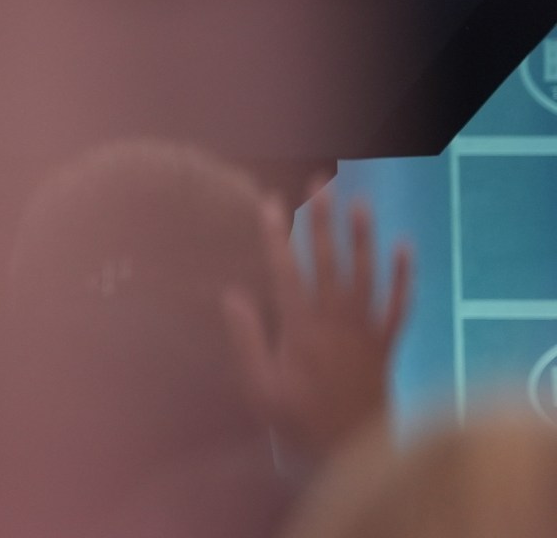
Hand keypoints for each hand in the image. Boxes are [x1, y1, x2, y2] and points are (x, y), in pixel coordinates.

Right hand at [223, 186, 411, 459]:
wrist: (353, 453)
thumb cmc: (299, 421)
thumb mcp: (259, 387)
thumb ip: (246, 339)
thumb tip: (231, 293)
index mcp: (300, 329)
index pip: (286, 271)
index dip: (277, 235)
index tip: (270, 201)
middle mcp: (335, 322)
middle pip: (328, 262)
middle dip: (322, 221)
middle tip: (320, 183)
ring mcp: (365, 332)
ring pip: (365, 275)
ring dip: (362, 237)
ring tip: (359, 201)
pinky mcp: (386, 345)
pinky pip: (399, 306)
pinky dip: (404, 276)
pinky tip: (406, 247)